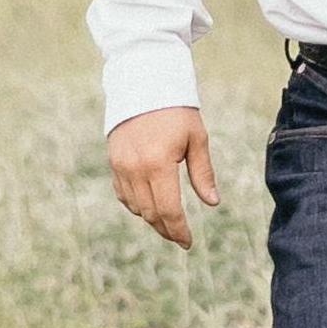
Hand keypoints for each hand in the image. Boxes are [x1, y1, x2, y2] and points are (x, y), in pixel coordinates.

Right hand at [108, 106, 220, 248]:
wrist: (144, 84)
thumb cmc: (177, 111)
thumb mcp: (196, 139)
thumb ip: (202, 173)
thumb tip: (213, 202)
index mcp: (158, 164)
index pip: (168, 210)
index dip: (179, 230)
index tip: (188, 242)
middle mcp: (135, 169)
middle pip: (150, 213)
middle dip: (166, 229)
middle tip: (180, 238)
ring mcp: (121, 167)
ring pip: (135, 207)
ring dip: (151, 219)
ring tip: (169, 224)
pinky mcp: (113, 162)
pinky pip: (123, 194)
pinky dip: (136, 205)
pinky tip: (150, 207)